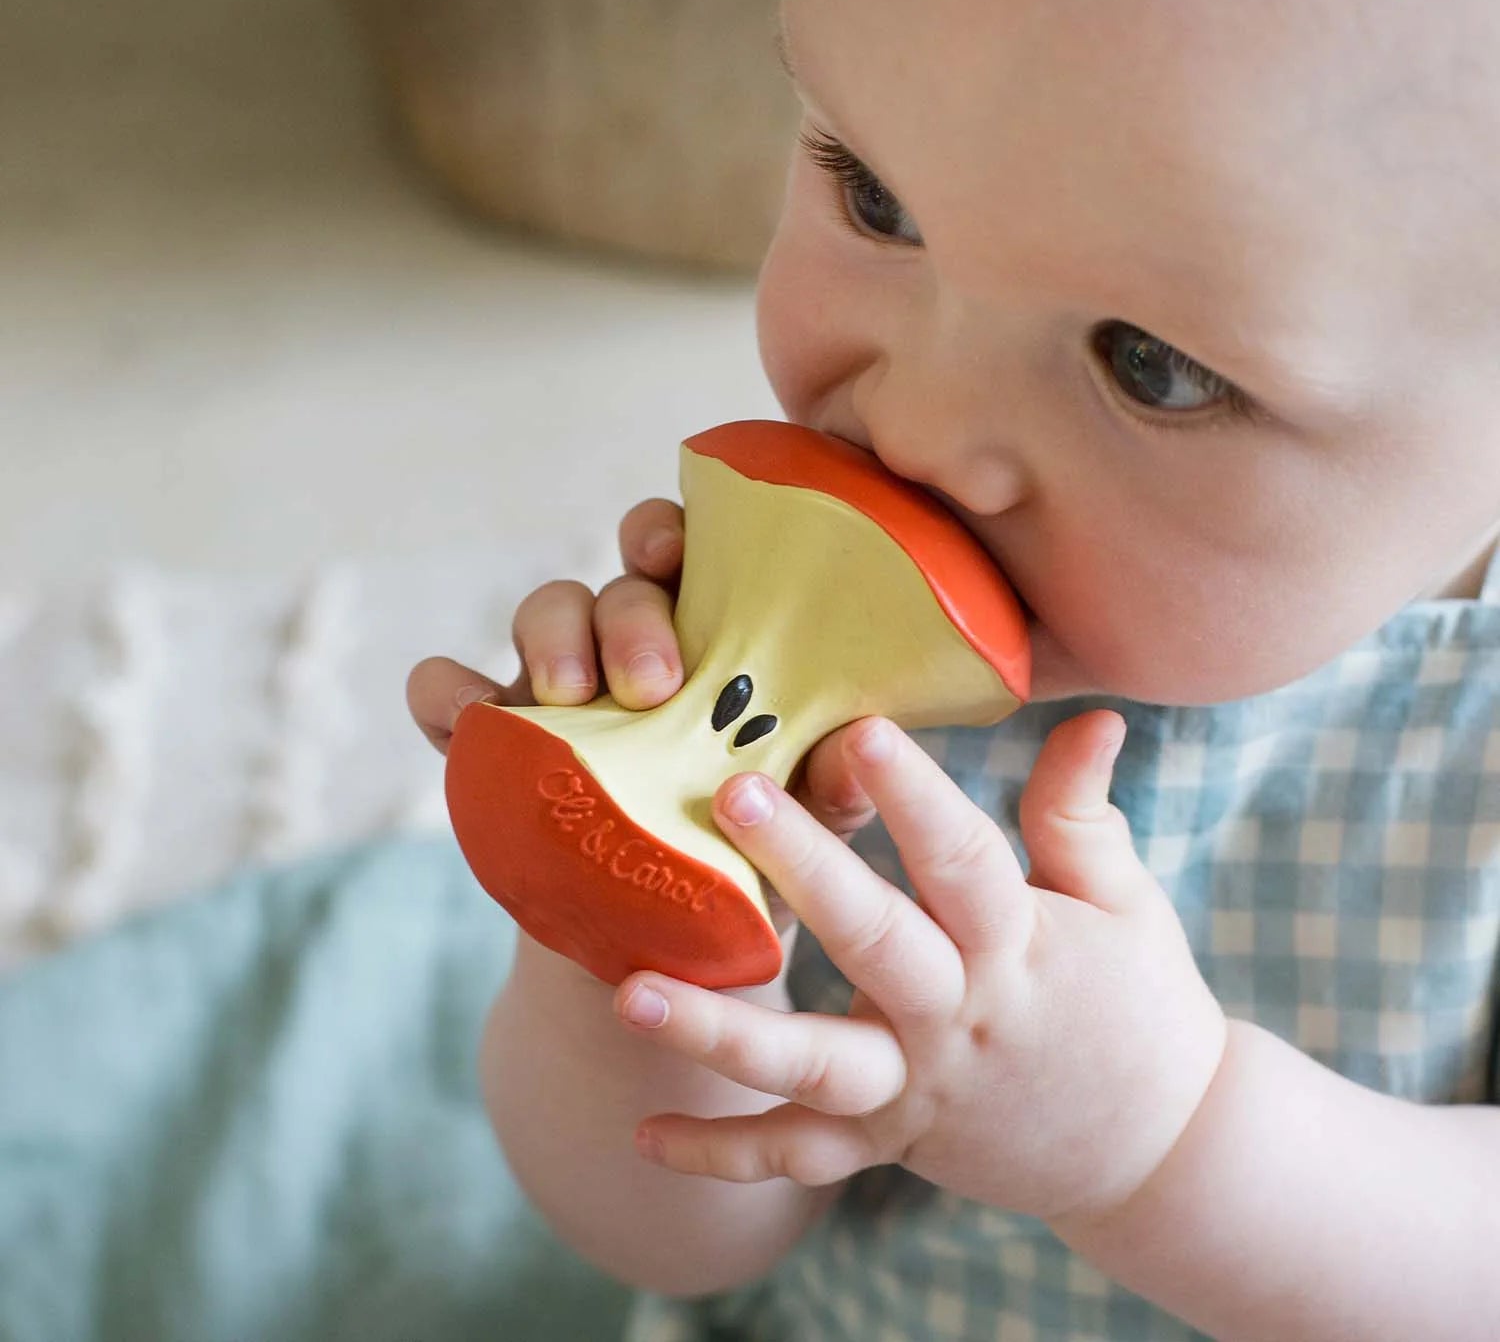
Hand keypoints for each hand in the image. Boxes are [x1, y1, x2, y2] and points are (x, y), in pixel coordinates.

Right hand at [406, 499, 877, 930]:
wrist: (665, 957)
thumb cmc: (749, 864)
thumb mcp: (801, 830)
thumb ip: (830, 787)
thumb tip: (853, 747)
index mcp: (714, 642)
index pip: (692, 555)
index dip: (672, 534)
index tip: (675, 556)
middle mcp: (633, 649)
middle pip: (621, 585)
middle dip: (629, 616)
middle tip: (653, 684)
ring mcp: (559, 691)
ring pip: (543, 612)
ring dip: (553, 638)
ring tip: (570, 698)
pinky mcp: (496, 744)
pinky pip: (449, 693)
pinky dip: (448, 692)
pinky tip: (469, 716)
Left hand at [613, 710, 1227, 1226]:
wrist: (1159, 1152)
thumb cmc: (1139, 1002)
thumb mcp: (1123, 900)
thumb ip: (1082, 810)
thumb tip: (1094, 711)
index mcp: (1019, 947)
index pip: (964, 862)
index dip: (916, 797)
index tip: (863, 731)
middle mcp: (958, 1019)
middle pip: (875, 943)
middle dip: (806, 871)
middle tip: (733, 795)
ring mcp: (916, 1091)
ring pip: (813, 1068)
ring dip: (722, 1035)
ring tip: (630, 995)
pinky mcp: (886, 1143)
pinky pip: (797, 1158)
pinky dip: (722, 1153)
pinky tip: (643, 1136)